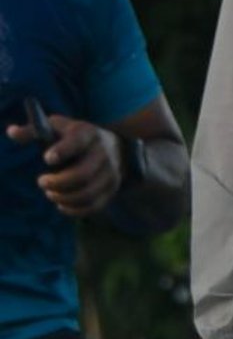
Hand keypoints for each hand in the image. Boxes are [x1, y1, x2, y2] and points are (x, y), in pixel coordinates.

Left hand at [6, 112, 122, 217]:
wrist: (115, 145)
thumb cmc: (75, 136)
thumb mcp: (58, 127)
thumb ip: (34, 131)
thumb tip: (11, 132)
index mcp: (87, 133)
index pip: (77, 142)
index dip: (62, 151)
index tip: (46, 159)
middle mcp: (103, 152)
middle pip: (82, 174)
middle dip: (57, 183)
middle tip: (42, 182)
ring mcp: (110, 172)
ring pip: (87, 194)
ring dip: (63, 198)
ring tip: (50, 193)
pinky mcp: (113, 189)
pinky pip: (93, 206)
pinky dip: (74, 210)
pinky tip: (61, 205)